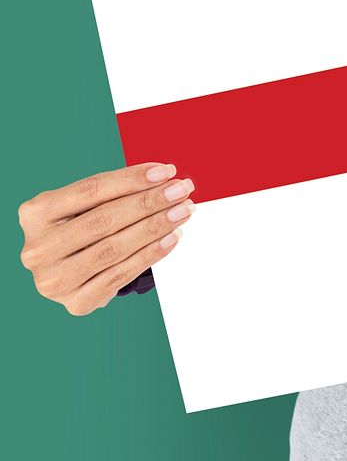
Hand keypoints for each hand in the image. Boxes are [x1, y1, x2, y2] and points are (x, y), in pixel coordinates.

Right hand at [19, 163, 194, 314]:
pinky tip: (172, 238)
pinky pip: (121, 275)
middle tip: (181, 190)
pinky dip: (151, 254)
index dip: (132, 179)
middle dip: (149, 202)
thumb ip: (117, 192)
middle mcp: (38, 248)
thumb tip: (165, 176)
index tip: (166, 172)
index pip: (91, 190)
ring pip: (114, 248)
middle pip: (103, 219)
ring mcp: (54, 279)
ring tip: (183, 211)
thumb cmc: (85, 231)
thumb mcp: (87, 207)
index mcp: (35, 214)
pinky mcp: (76, 303)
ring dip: (155, 227)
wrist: (72, 274)